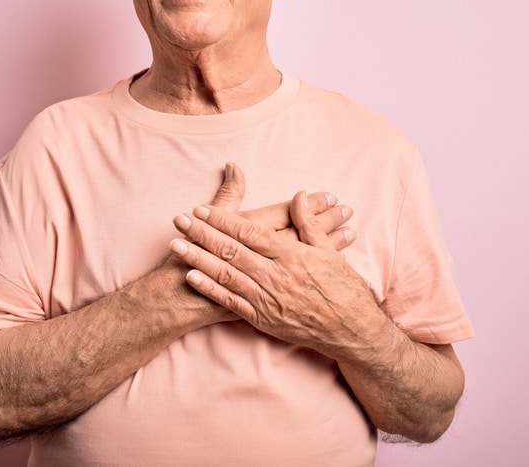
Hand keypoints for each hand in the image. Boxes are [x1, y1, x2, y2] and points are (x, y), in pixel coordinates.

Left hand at [171, 186, 374, 354]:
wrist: (353, 332)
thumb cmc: (344, 289)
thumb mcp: (331, 252)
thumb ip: (310, 223)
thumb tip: (298, 195)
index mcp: (292, 256)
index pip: (250, 233)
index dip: (223, 220)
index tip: (202, 209)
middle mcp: (276, 276)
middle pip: (231, 251)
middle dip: (202, 233)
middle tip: (179, 220)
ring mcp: (268, 299)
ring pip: (226, 275)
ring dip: (198, 258)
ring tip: (175, 245)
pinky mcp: (263, 319)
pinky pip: (230, 302)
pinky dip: (209, 288)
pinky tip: (191, 276)